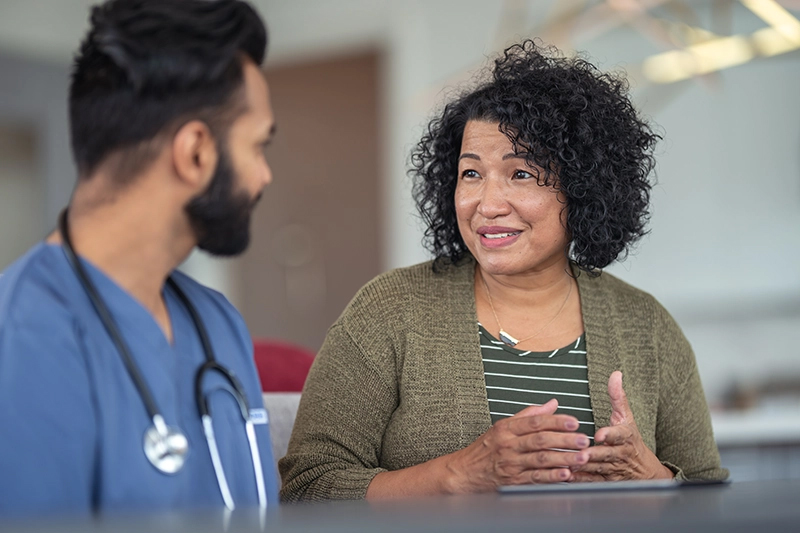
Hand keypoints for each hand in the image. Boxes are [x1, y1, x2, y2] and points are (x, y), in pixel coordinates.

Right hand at [445, 399, 590, 491]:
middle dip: (564, 440)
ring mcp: (511, 464)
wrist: (465, 473)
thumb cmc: (484, 449)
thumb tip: (552, 404)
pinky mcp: (513, 481)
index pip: (535, 422)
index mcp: (506, 429)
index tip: (574, 422)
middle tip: (583, 440)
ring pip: (540, 459)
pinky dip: (551, 477)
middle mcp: (508, 445)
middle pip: (540, 440)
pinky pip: (535, 478)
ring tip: (581, 457)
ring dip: (563, 458)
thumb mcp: (502, 426)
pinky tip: (565, 475)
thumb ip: (529, 415)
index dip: (556, 421)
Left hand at [570, 371, 672, 481]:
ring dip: (582, 466)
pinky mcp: (605, 481)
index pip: (619, 435)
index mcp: (625, 437)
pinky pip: (591, 481)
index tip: (600, 434)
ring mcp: (613, 469)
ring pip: (596, 468)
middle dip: (592, 453)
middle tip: (579, 451)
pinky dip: (579, 479)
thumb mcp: (626, 418)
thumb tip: (615, 373)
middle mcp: (620, 454)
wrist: (644, 472)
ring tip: (566, 462)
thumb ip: (618, 397)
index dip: (610, 434)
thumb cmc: (630, 440)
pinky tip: (565, 475)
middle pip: (605, 454)